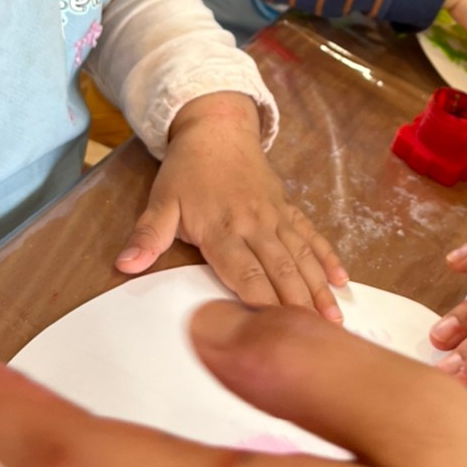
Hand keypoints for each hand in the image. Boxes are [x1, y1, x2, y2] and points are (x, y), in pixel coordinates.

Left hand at [115, 92, 348, 320]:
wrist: (217, 128)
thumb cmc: (188, 170)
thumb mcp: (161, 200)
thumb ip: (148, 235)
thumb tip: (125, 265)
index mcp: (222, 228)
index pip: (245, 273)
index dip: (261, 303)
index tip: (274, 333)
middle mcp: (255, 224)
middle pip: (281, 270)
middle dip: (298, 305)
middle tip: (315, 339)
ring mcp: (276, 216)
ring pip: (302, 256)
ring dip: (319, 288)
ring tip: (335, 320)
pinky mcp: (288, 208)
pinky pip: (312, 235)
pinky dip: (328, 257)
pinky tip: (342, 280)